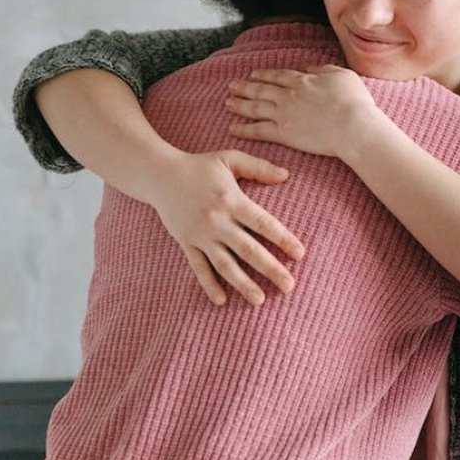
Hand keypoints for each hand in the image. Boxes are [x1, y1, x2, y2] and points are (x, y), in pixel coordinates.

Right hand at [146, 150, 305, 306]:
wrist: (159, 175)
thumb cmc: (199, 166)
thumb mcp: (230, 158)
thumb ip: (259, 167)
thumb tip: (286, 175)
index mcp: (232, 200)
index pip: (263, 224)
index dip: (283, 240)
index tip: (300, 254)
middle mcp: (217, 221)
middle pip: (248, 250)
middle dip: (271, 269)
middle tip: (289, 286)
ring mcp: (201, 235)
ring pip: (225, 265)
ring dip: (243, 284)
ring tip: (260, 300)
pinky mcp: (187, 243)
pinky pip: (199, 268)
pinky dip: (209, 285)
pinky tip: (221, 301)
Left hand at [226, 65, 379, 159]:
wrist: (353, 126)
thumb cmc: (354, 101)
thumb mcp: (343, 75)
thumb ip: (324, 69)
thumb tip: (310, 68)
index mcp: (303, 80)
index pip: (278, 76)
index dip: (264, 75)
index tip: (254, 74)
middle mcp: (288, 95)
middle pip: (261, 89)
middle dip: (245, 87)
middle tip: (232, 86)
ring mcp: (283, 114)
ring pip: (255, 107)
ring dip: (239, 105)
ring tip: (227, 103)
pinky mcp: (283, 134)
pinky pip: (258, 130)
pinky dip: (244, 129)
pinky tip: (233, 127)